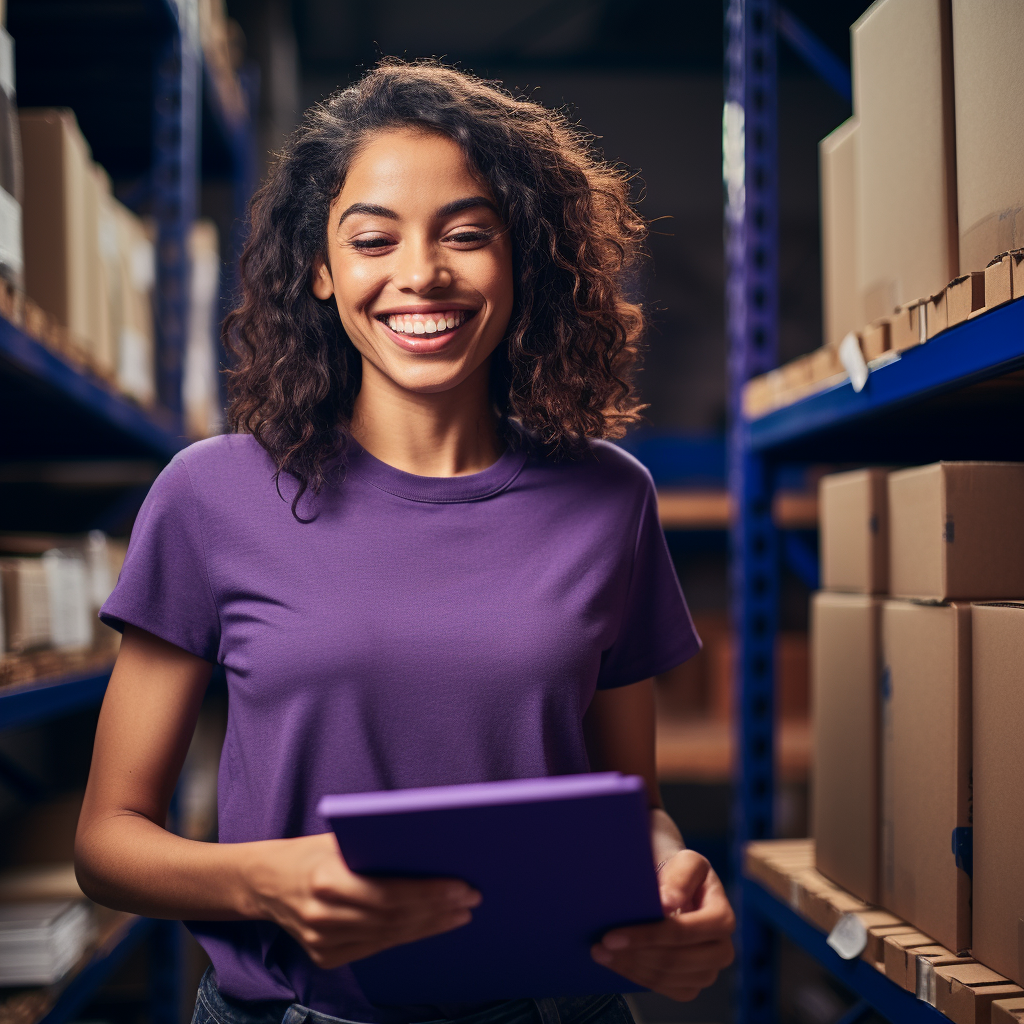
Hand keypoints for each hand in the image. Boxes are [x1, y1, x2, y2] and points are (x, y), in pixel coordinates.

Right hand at [243, 832, 480, 968]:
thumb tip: (432, 847)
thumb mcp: (340, 839)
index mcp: (328, 881)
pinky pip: (375, 947)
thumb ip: (377, 847)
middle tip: (471, 900)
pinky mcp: (325, 958)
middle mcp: (324, 916)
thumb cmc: (311, 851)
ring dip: (429, 927)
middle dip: (438, 910)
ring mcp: (323, 942)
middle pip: (395, 918)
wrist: (265, 882)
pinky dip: (405, 937)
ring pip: (389, 937)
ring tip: (459, 914)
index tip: (463, 887)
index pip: (392, 894)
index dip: (431, 893)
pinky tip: (428, 926)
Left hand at [591, 850, 734, 1000]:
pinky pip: (667, 989)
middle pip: (675, 960)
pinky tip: (617, 963)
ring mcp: (709, 971)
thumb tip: (668, 904)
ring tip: (601, 954)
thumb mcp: (685, 862)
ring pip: (668, 978)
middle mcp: (722, 949)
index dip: (646, 936)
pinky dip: (639, 977)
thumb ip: (679, 877)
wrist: (679, 884)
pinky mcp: (694, 983)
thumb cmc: (680, 870)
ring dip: (631, 967)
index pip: (682, 933)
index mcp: (723, 918)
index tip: (612, 934)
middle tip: (601, 946)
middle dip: (635, 955)